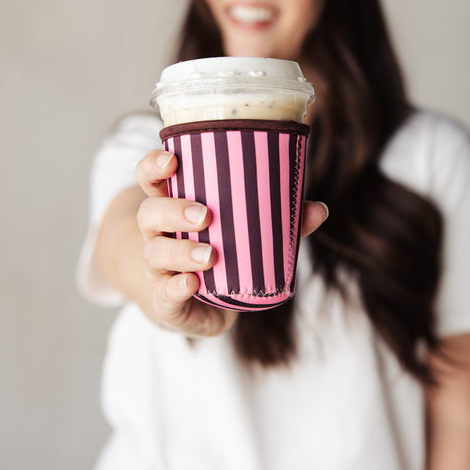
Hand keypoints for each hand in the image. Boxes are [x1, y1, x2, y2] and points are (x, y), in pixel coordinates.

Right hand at [135, 149, 326, 336]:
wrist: (198, 309)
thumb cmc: (221, 259)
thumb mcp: (246, 237)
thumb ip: (282, 223)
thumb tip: (319, 209)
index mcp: (173, 208)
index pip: (152, 179)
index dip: (154, 166)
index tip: (172, 160)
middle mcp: (158, 235)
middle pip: (149, 213)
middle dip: (173, 210)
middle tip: (205, 215)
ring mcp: (158, 269)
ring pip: (155, 252)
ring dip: (181, 252)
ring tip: (210, 255)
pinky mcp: (165, 300)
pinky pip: (164, 294)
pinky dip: (177, 288)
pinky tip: (192, 283)